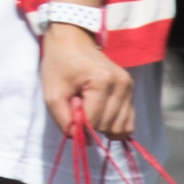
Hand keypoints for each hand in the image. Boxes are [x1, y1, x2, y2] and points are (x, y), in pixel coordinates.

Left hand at [37, 20, 131, 149]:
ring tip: (90, 105)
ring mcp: (129, 87)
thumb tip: (83, 142)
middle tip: (79, 101)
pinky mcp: (131, 92)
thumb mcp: (52, 94)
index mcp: (103, 80)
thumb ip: (64, 121)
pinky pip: (128, 123)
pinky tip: (101, 114)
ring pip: (119, 128)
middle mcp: (122, 84)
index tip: (70, 103)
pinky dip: (114, 125)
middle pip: (106, 126)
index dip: (77, 121)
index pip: (93, 122)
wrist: (72, 41)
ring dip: (101, 125)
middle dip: (89, 122)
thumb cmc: (60, 65)